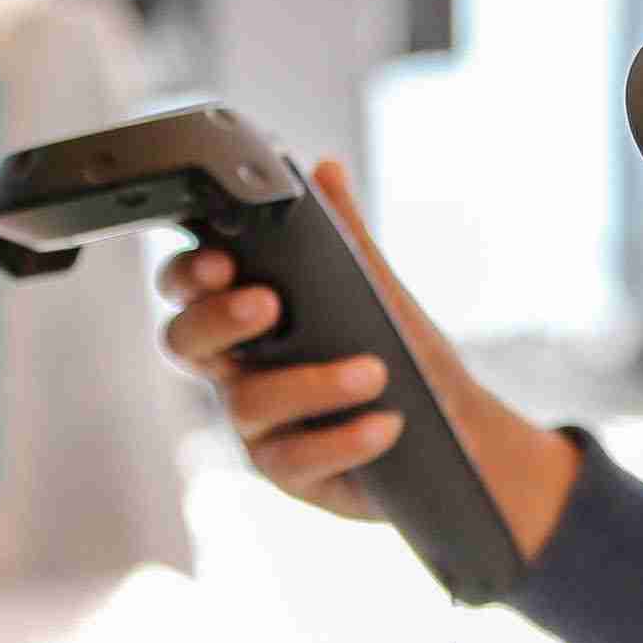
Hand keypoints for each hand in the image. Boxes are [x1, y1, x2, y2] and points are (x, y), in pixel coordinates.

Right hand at [159, 157, 583, 564]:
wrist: (455, 431)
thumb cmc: (404, 355)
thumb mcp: (379, 292)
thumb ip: (344, 238)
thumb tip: (324, 170)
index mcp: (247, 315)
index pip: (190, 288)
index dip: (189, 274)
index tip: (221, 262)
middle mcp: (238, 369)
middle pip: (186, 343)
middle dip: (219, 318)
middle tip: (269, 305)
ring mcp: (257, 425)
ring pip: (248, 402)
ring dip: (311, 382)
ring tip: (374, 371)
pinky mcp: (288, 472)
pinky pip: (293, 460)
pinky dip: (341, 439)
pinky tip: (384, 423)